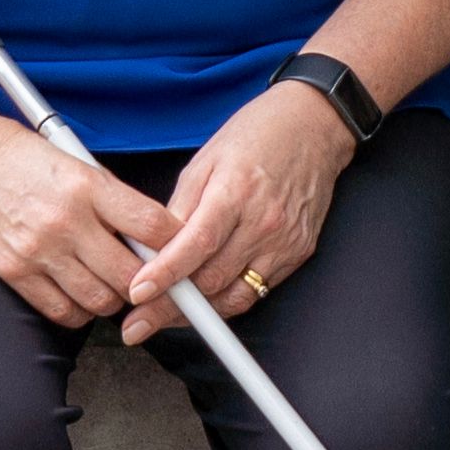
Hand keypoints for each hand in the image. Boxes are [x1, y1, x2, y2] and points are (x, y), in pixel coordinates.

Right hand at [0, 122, 170, 332]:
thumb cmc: (14, 153)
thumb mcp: (72, 159)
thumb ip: (110, 197)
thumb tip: (149, 233)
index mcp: (87, 184)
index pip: (153, 227)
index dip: (178, 247)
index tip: (184, 253)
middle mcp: (66, 220)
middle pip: (132, 275)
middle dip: (149, 282)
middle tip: (153, 279)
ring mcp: (39, 250)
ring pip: (101, 300)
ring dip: (114, 299)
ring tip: (112, 283)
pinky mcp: (14, 271)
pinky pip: (63, 311)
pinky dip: (80, 310)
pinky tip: (80, 293)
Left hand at [123, 80, 357, 339]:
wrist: (313, 127)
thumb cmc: (255, 137)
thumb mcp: (205, 161)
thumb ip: (179, 208)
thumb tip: (152, 249)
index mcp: (235, 191)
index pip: (196, 243)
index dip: (165, 274)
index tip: (137, 294)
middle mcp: (263, 221)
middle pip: (211, 279)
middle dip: (169, 307)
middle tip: (136, 322)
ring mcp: (285, 241)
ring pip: (234, 296)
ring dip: (197, 314)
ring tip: (165, 318)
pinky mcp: (299, 253)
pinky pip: (256, 291)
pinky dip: (227, 302)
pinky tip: (204, 303)